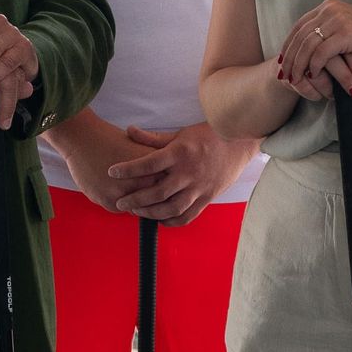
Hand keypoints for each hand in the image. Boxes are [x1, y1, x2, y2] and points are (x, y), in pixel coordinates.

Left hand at [98, 123, 246, 224]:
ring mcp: (199, 187)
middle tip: (120, 202)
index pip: (148, 164)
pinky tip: (159, 219)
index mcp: (179, 153)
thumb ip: (154, 138)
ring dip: (150, 213)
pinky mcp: (207, 198)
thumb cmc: (207, 135)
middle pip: (157, 192)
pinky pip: (188, 216)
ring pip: (171, 208)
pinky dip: (171, 221)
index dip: (128, 169)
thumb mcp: (180, 134)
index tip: (112, 172)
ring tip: (136, 211)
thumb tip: (129, 131)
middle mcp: (188, 172)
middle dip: (135, 199)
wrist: (239, 143)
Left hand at [274, 0, 351, 99]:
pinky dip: (314, 66)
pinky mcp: (346, 33)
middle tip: (284, 74)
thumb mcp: (345, 32)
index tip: (283, 61)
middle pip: (300, 35)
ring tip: (295, 79)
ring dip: (299, 64)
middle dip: (290, 57)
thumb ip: (327, 32)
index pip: (300, 25)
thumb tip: (304, 45)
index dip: (288, 44)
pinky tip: (313, 75)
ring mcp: (339, 19)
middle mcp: (331, 8)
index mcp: (330, 6)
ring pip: (308, 45)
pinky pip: (321, 53)